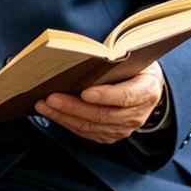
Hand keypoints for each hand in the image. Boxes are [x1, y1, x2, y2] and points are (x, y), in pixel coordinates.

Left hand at [35, 62, 165, 143]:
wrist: (145, 85)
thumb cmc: (135, 65)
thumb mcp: (132, 56)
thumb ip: (116, 58)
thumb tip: (88, 57)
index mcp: (147, 90)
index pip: (126, 96)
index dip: (106, 96)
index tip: (85, 92)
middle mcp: (138, 114)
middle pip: (103, 115)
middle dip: (74, 107)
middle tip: (51, 98)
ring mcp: (124, 128)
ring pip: (92, 126)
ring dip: (64, 117)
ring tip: (44, 105)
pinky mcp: (111, 134)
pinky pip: (87, 132)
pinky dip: (67, 123)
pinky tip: (52, 113)